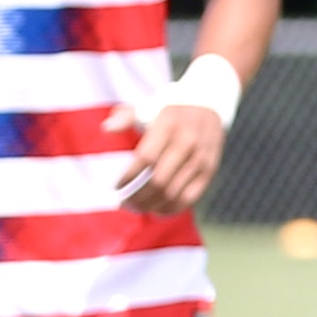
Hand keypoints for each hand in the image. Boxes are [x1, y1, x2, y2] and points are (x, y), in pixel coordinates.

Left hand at [113, 102, 228, 215]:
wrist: (208, 107)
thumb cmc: (168, 113)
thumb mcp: (147, 108)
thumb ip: (125, 117)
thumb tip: (107, 129)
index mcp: (169, 125)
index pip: (146, 158)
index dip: (129, 176)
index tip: (116, 186)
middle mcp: (188, 142)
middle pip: (159, 181)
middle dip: (138, 197)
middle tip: (124, 204)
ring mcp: (201, 159)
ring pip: (173, 193)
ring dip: (151, 206)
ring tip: (137, 208)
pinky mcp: (210, 171)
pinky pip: (189, 198)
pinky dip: (171, 208)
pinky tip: (156, 210)